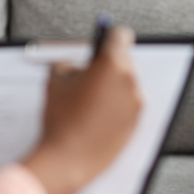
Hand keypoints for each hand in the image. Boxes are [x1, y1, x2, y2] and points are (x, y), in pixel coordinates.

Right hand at [22, 25, 142, 193]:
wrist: (67, 159)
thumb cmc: (60, 118)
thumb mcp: (56, 79)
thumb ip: (70, 62)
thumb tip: (80, 62)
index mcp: (111, 63)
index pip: (120, 35)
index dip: (109, 36)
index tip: (105, 41)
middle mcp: (129, 80)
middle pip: (125, 60)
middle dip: (110, 64)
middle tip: (92, 74)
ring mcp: (136, 101)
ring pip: (128, 83)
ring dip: (115, 85)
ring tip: (92, 100)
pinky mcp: (138, 120)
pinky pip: (130, 103)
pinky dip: (119, 104)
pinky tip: (99, 115)